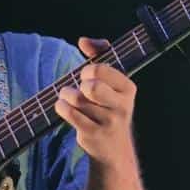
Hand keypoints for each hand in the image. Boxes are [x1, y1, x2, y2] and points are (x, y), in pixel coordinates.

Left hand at [56, 37, 137, 164]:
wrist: (113, 148)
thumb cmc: (108, 106)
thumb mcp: (111, 80)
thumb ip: (99, 53)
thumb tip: (83, 41)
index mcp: (128, 88)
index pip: (101, 69)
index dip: (88, 70)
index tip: (88, 76)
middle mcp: (122, 106)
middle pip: (91, 86)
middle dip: (80, 84)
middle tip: (81, 89)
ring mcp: (108, 122)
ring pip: (77, 99)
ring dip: (67, 95)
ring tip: (69, 97)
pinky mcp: (93, 134)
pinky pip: (70, 114)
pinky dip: (61, 107)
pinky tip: (64, 107)